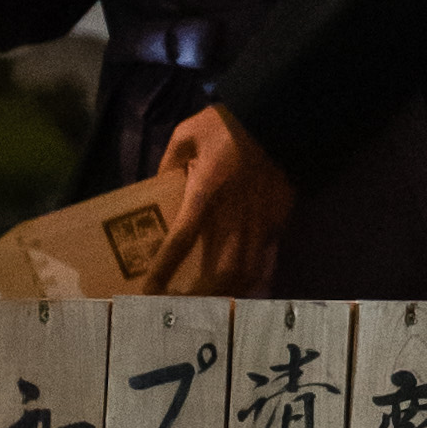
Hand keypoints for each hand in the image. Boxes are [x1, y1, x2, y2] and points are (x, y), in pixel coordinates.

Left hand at [147, 100, 293, 294]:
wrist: (277, 118)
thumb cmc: (227, 125)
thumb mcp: (186, 135)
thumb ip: (168, 163)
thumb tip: (156, 189)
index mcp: (206, 192)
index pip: (182, 240)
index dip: (164, 269)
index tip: (148, 292)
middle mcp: (234, 214)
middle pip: (219, 270)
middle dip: (200, 296)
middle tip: (180, 310)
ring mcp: (260, 221)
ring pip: (246, 271)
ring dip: (227, 293)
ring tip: (210, 308)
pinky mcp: (278, 220)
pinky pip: (267, 258)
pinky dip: (255, 278)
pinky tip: (245, 290)